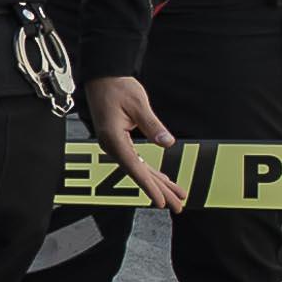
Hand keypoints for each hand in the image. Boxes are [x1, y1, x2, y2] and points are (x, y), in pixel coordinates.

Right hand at [81, 75, 183, 212]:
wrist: (102, 76)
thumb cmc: (117, 87)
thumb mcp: (138, 104)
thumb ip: (152, 125)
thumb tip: (167, 142)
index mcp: (114, 139)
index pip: (135, 167)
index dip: (149, 186)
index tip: (160, 201)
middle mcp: (113, 146)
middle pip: (139, 173)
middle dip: (160, 190)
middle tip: (178, 205)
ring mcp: (115, 145)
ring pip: (140, 169)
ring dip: (159, 183)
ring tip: (176, 196)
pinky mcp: (120, 141)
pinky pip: (138, 161)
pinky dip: (151, 171)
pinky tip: (163, 180)